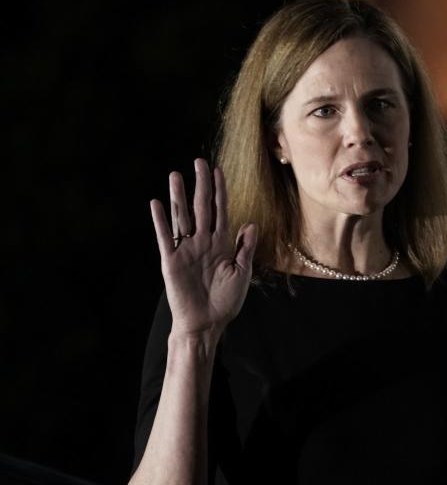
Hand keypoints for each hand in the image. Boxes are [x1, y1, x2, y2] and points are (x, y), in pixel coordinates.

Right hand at [150, 158, 257, 339]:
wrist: (207, 323)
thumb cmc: (226, 300)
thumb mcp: (242, 272)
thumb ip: (245, 247)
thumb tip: (251, 223)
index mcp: (221, 243)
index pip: (220, 210)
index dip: (219, 191)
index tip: (218, 170)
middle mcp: (203, 241)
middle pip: (201, 207)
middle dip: (201, 184)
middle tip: (199, 161)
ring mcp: (186, 249)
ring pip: (182, 217)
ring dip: (179, 196)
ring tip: (176, 175)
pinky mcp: (172, 261)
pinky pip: (165, 237)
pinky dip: (161, 220)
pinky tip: (156, 203)